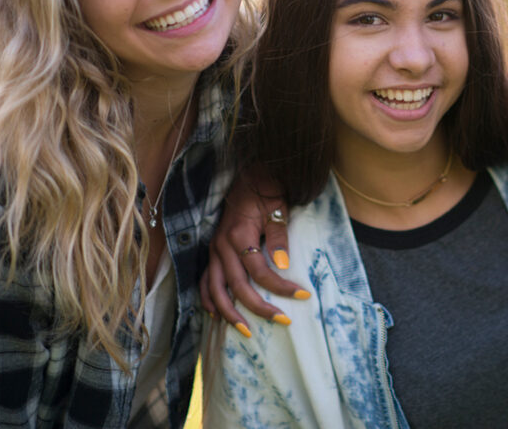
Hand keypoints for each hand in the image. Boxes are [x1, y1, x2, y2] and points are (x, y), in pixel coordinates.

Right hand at [199, 166, 308, 334]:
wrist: (249, 176)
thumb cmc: (266, 192)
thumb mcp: (278, 209)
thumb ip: (278, 238)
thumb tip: (283, 266)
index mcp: (238, 235)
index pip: (260, 270)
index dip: (281, 286)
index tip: (303, 295)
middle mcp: (221, 246)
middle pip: (236, 286)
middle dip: (259, 307)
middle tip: (281, 320)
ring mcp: (214, 250)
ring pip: (214, 290)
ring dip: (229, 313)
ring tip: (246, 331)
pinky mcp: (212, 252)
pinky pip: (205, 281)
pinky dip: (209, 300)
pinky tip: (217, 315)